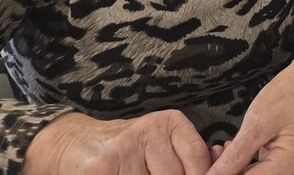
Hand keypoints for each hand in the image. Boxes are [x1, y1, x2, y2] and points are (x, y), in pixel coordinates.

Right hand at [25, 110, 210, 174]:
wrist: (74, 143)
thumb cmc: (127, 148)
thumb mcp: (161, 144)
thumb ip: (189, 156)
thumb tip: (219, 159)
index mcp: (169, 122)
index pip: (198, 158)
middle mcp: (148, 130)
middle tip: (152, 171)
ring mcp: (123, 149)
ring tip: (133, 172)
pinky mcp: (101, 168)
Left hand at [205, 57, 293, 174]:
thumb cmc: (284, 99)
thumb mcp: (256, 123)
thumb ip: (235, 155)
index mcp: (293, 160)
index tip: (208, 169)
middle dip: (232, 173)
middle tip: (216, 157)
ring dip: (237, 172)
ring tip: (223, 155)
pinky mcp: (289, 171)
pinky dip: (246, 171)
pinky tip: (236, 158)